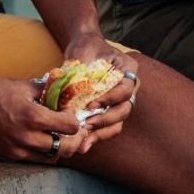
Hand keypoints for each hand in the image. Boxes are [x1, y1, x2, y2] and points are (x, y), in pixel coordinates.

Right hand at [0, 74, 83, 164]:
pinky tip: (42, 139)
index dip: (77, 121)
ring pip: (50, 158)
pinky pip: (33, 159)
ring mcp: (15, 150)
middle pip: (64, 148)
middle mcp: (25, 138)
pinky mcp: (7, 156)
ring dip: (59, 148)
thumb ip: (46, 92)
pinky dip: (42, 152)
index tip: (75, 115)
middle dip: (75, 139)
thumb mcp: (23, 86)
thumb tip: (63, 94)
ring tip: (60, 135)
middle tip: (77, 131)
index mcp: (32, 117)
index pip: (69, 127)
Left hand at [58, 30, 138, 147]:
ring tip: (84, 142)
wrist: (84, 49)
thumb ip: (80, 71)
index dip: (111, 99)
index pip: (126, 89)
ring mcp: (120, 101)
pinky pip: (108, 128)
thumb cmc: (85, 48)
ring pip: (118, 122)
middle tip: (87, 125)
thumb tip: (64, 94)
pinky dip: (97, 136)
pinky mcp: (109, 111)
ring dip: (101, 133)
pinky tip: (83, 144)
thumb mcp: (83, 53)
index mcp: (128, 69)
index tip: (92, 105)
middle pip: (125, 109)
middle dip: (106, 119)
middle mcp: (129, 86)